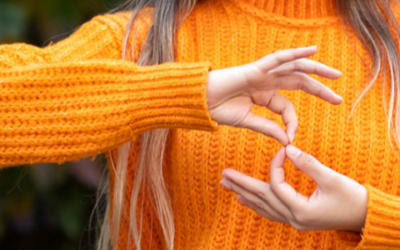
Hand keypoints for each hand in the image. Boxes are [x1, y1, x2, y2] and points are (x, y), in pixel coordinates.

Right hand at [206, 46, 342, 144]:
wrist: (200, 101)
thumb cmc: (218, 110)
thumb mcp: (247, 121)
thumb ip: (268, 127)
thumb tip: (286, 140)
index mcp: (264, 96)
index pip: (287, 107)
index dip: (292, 123)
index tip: (290, 139)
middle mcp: (267, 83)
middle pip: (299, 82)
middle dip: (320, 89)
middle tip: (339, 98)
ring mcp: (262, 74)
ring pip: (295, 68)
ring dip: (316, 69)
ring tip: (336, 75)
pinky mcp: (255, 69)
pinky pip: (278, 59)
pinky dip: (295, 53)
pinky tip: (313, 50)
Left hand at [220, 146, 367, 231]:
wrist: (366, 217)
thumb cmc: (353, 198)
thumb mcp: (332, 179)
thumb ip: (308, 164)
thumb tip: (289, 148)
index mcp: (301, 210)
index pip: (277, 185)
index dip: (275, 166)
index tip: (282, 150)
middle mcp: (293, 219)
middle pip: (262, 199)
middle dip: (242, 185)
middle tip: (223, 175)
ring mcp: (294, 222)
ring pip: (264, 207)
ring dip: (246, 194)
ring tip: (228, 186)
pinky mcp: (297, 219)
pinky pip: (271, 212)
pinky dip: (257, 205)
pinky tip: (246, 201)